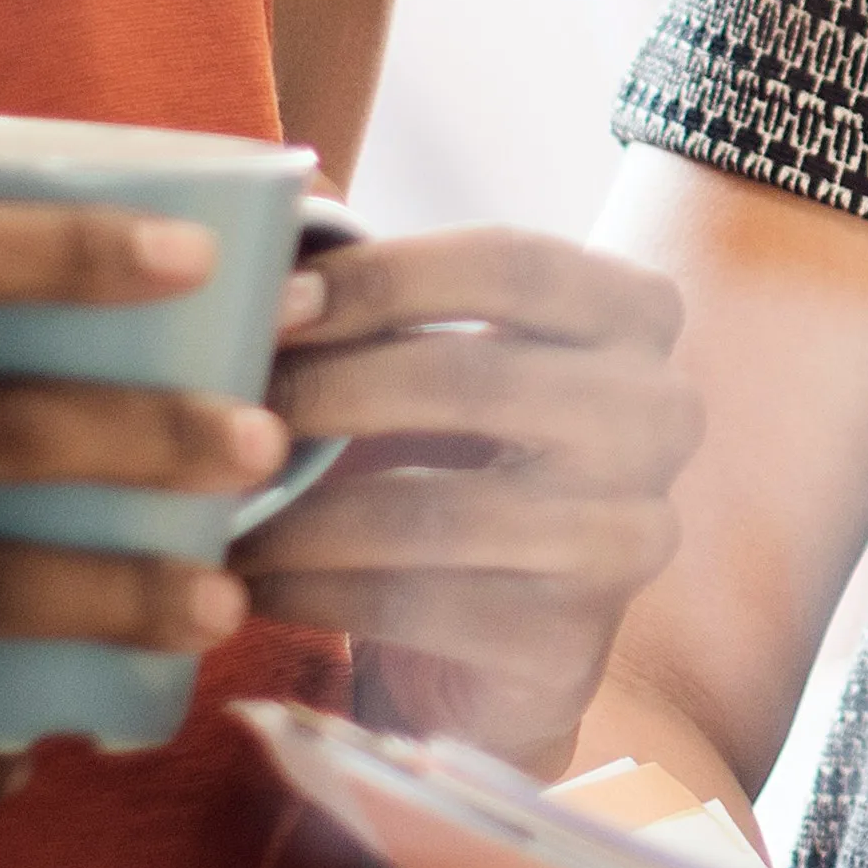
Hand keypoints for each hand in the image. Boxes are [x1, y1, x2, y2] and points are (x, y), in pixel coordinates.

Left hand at [236, 230, 699, 774]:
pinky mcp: (569, 649)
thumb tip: (266, 219)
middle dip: (327, 390)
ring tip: (207, 503)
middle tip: (221, 407)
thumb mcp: (427, 357)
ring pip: (437, 510)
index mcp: (636, 315)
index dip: (382, 275)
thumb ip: (370, 290)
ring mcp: (629, 540)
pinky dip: (309, 591)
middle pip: (474, 379)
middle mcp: (661, 417)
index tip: (271, 301)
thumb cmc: (447, 455)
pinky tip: (242, 581)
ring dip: (299, 510)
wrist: (497, 639)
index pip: (511, 263)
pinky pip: (416, 610)